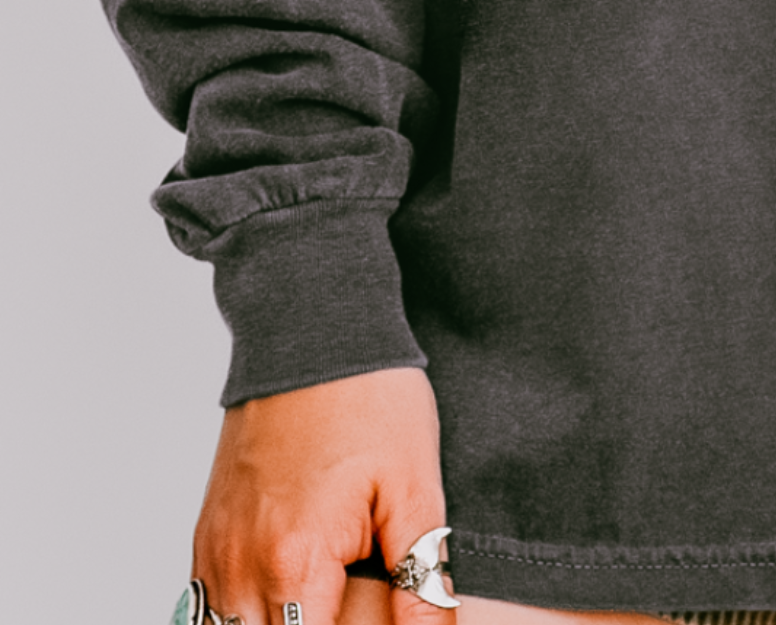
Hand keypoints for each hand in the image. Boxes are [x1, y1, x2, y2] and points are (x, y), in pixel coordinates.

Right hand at [192, 366, 450, 624]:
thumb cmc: (368, 398)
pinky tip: (292, 595)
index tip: (379, 620)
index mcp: (295, 562)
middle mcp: (240, 567)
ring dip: (279, 623)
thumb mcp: (415, 487)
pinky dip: (250, 614)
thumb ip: (421, 579)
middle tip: (357, 600)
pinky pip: (212, 607)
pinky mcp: (207, 536)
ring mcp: (215, 553)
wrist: (312, 328)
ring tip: (328, 593)